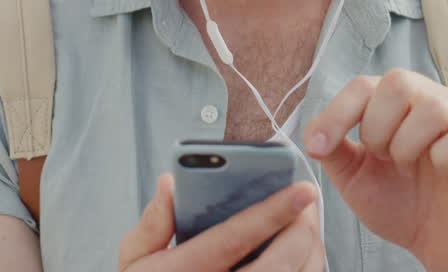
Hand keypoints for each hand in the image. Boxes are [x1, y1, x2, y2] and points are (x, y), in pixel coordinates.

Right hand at [118, 174, 323, 270]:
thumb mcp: (136, 263)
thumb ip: (152, 224)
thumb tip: (170, 184)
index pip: (233, 240)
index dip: (272, 212)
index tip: (300, 190)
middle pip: (279, 264)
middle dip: (302, 230)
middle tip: (307, 203)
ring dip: (311, 250)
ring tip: (307, 225)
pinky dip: (308, 270)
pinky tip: (301, 254)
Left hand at [304, 70, 447, 271]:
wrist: (437, 245)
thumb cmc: (398, 204)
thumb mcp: (354, 178)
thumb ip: (333, 151)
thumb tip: (312, 133)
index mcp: (397, 104)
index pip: (363, 85)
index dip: (337, 113)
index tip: (320, 147)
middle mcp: (431, 101)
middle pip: (398, 81)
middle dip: (377, 126)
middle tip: (382, 158)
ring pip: (432, 106)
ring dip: (407, 144)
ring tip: (408, 167)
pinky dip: (444, 155)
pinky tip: (441, 171)